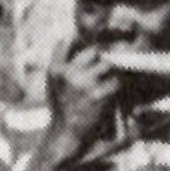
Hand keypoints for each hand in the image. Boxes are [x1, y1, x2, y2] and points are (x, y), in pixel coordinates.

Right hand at [45, 40, 120, 163]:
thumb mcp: (53, 82)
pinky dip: (116, 87)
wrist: (65, 133)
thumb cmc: (61, 107)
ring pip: (107, 65)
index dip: (82, 41)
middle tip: (106, 68)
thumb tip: (71, 37)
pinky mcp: (99, 95)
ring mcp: (84, 83)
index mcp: (55, 69)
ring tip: (108, 82)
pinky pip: (115, 82)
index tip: (92, 45)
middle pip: (94, 52)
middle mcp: (68, 73)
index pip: (68, 42)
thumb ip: (60, 60)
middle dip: (102, 58)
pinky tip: (111, 94)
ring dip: (111, 72)